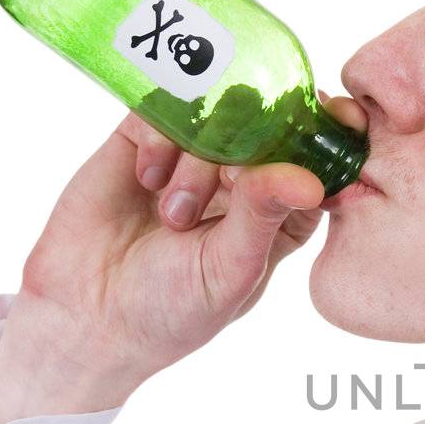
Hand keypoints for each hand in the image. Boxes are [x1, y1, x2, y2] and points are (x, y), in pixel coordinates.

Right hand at [0, 89, 368, 398]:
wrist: (85, 313)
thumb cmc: (170, 309)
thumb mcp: (228, 270)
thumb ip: (264, 217)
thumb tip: (311, 178)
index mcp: (280, 216)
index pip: (319, 162)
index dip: (331, 135)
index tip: (339, 115)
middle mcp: (243, 181)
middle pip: (270, 127)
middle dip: (254, 144)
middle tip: (230, 179)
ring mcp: (194, 158)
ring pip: (219, 116)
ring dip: (199, 161)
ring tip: (174, 216)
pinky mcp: (146, 141)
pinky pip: (166, 109)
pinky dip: (162, 140)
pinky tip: (146, 180)